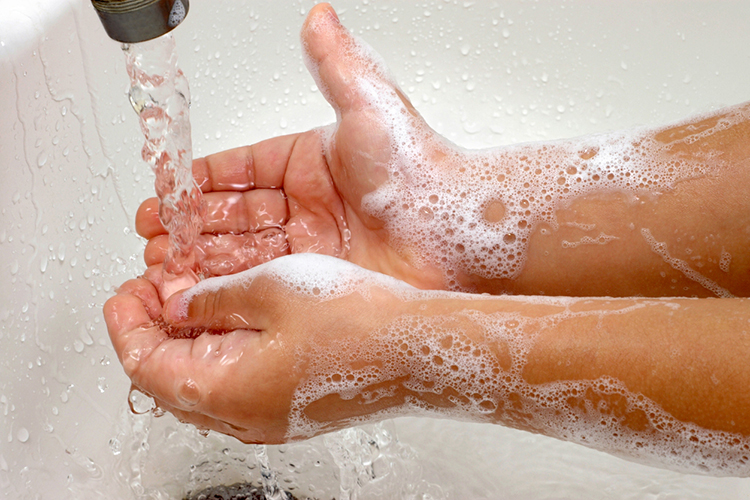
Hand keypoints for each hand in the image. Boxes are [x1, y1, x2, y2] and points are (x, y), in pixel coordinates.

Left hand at [104, 254, 412, 443]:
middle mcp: (244, 416)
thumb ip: (214, 299)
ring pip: (205, 382)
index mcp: (227, 391)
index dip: (127, 326)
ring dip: (189, 341)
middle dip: (155, 332)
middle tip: (153, 291)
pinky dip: (222, 352)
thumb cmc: (357, 323)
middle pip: (172, 380)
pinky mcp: (295, 406)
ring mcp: (271, 416)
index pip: (146, 366)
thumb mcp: (271, 290)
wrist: (419, 349)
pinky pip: (239, 383)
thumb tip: (182, 303)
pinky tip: (235, 319)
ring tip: (191, 298)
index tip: (124, 293)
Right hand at [136, 3, 449, 290]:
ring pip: (241, 251)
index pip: (238, 170)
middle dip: (189, 226)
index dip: (198, 182)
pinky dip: (228, 286)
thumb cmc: (418, 170)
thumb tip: (318, 17)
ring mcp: (311, 245)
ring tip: (163, 266)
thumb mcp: (367, 107)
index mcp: (307, 163)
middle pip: (232, 214)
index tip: (164, 191)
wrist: (457, 230)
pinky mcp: (319, 280)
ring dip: (201, 258)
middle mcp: (306, 205)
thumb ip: (335, 65)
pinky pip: (263, 282)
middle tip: (155, 236)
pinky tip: (199, 292)